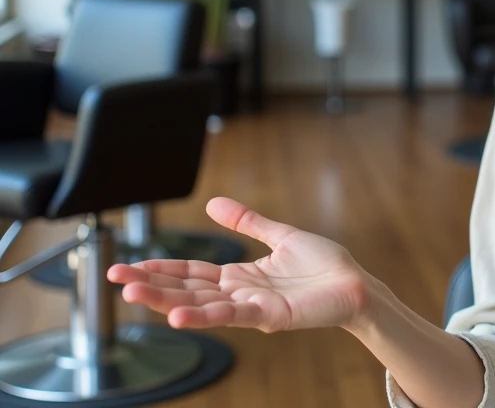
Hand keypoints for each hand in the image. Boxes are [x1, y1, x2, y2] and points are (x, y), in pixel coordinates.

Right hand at [108, 197, 369, 332]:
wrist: (355, 284)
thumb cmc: (324, 265)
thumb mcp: (280, 235)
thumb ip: (247, 221)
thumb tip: (213, 203)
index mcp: (240, 276)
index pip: (191, 273)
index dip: (160, 270)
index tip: (128, 267)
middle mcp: (240, 294)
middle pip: (187, 290)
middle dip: (150, 286)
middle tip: (115, 280)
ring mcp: (252, 307)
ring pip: (201, 305)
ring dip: (165, 302)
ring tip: (131, 297)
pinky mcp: (270, 316)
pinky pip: (233, 316)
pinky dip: (205, 315)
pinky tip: (178, 316)